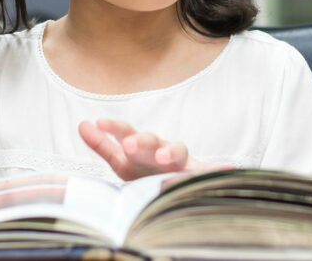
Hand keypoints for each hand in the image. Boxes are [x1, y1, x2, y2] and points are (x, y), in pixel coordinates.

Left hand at [78, 119, 219, 180]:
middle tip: (129, 146)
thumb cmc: (146, 172)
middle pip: (152, 140)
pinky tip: (228, 169)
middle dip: (141, 141)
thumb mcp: (123, 161)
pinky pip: (210, 172)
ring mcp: (182, 162)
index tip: (99, 123)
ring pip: (178, 151)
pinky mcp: (198, 175)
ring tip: (164, 157)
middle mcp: (162, 150)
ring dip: (171, 152)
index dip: (115, 128)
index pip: (128, 132)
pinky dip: (219, 171)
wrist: (174, 188)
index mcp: (143, 147)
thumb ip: (103, 145)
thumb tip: (82, 123)